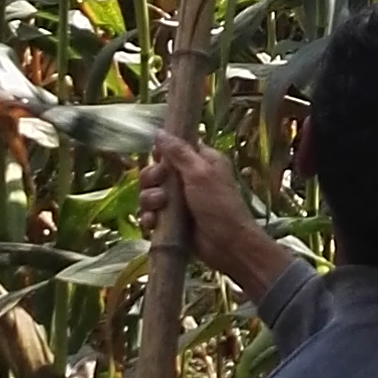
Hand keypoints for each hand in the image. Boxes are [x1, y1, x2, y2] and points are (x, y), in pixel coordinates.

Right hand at [138, 134, 291, 303]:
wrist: (227, 245)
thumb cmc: (219, 204)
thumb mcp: (200, 173)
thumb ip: (179, 152)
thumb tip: (159, 131)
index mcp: (202, 161)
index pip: (175, 148)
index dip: (162, 152)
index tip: (158, 158)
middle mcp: (189, 179)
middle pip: (157, 170)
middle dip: (152, 178)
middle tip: (158, 183)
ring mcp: (180, 201)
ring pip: (151, 193)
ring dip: (150, 199)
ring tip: (160, 206)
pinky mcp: (173, 221)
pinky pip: (152, 214)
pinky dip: (150, 218)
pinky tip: (153, 223)